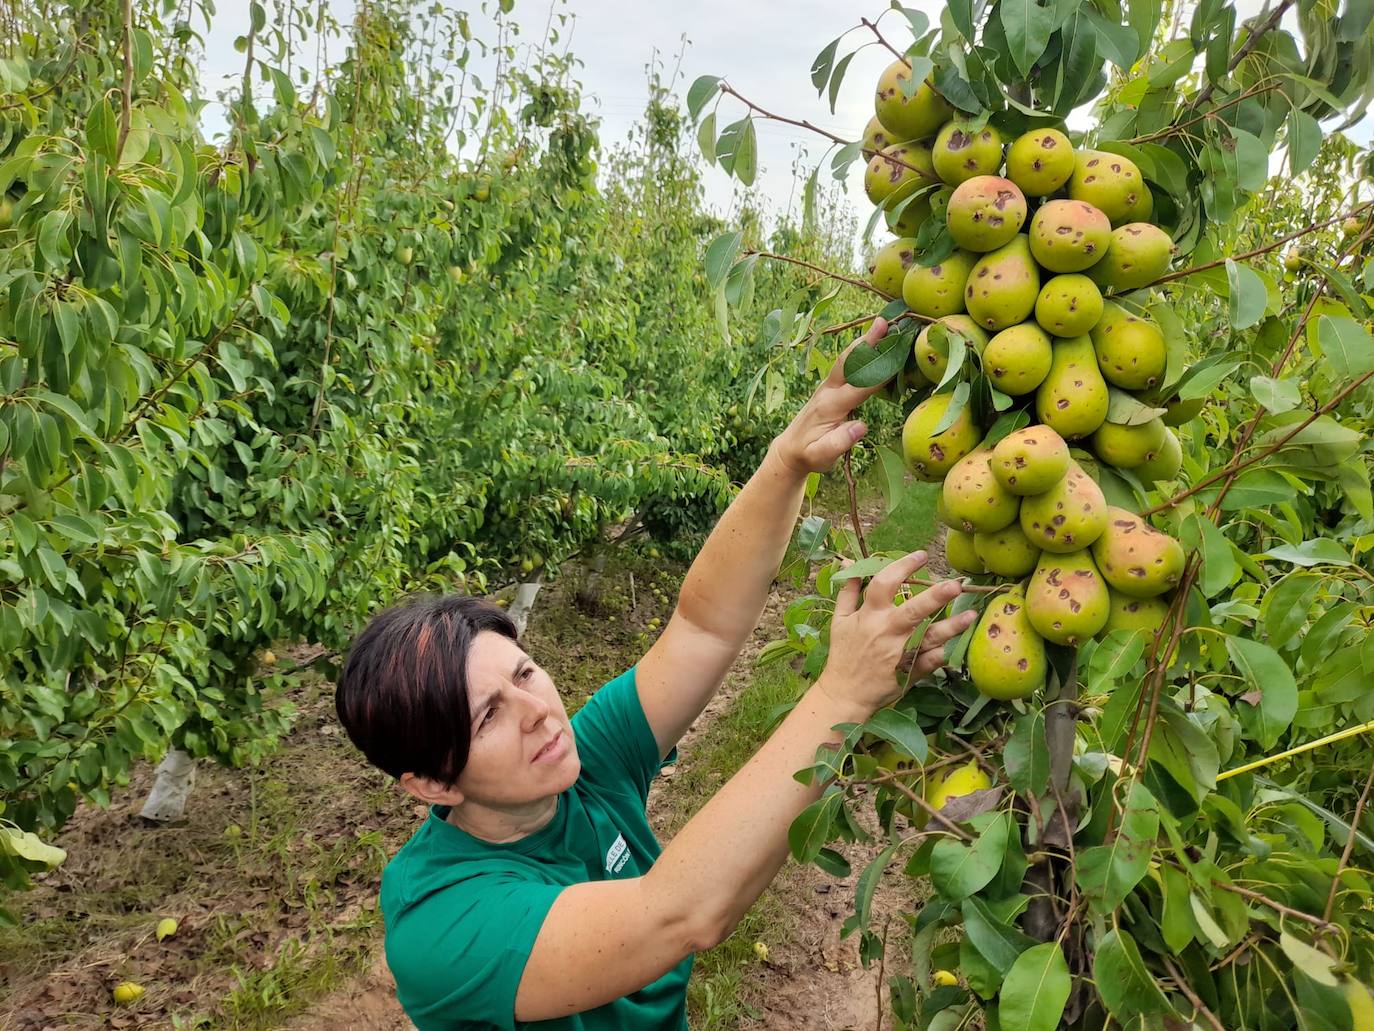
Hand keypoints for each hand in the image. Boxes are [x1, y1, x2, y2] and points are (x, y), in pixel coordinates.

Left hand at [771, 318, 888, 476]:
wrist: (789, 450)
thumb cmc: (808, 455)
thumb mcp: (821, 457)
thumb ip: (838, 443)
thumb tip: (861, 427)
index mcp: (830, 406)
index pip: (859, 387)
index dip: (879, 373)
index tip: (897, 357)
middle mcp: (828, 391)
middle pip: (848, 362)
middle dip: (866, 342)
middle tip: (884, 321)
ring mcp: (827, 387)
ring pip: (847, 360)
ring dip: (864, 342)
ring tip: (883, 323)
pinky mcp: (829, 388)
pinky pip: (846, 366)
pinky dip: (860, 352)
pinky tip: (874, 343)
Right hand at [817, 551, 976, 714]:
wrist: (844, 693)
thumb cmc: (843, 654)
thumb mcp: (840, 620)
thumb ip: (848, 590)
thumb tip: (851, 564)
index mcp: (869, 615)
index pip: (885, 583)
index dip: (902, 567)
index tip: (921, 555)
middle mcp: (886, 631)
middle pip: (913, 610)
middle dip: (934, 597)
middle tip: (955, 585)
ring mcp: (900, 653)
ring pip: (929, 638)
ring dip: (951, 627)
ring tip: (971, 615)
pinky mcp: (909, 672)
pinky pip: (931, 662)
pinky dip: (945, 654)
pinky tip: (961, 645)